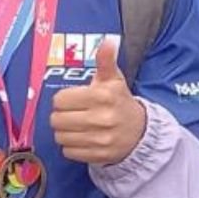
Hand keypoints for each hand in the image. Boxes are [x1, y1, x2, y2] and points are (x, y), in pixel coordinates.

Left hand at [50, 37, 146, 164]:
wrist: (140, 132)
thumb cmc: (120, 102)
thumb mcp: (114, 80)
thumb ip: (106, 61)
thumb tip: (108, 42)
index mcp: (102, 96)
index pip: (60, 100)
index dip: (63, 99)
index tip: (72, 99)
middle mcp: (101, 118)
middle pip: (57, 119)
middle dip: (61, 115)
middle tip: (72, 113)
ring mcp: (100, 139)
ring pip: (61, 137)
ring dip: (65, 131)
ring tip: (76, 126)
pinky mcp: (98, 156)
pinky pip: (68, 152)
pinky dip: (71, 146)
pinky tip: (82, 138)